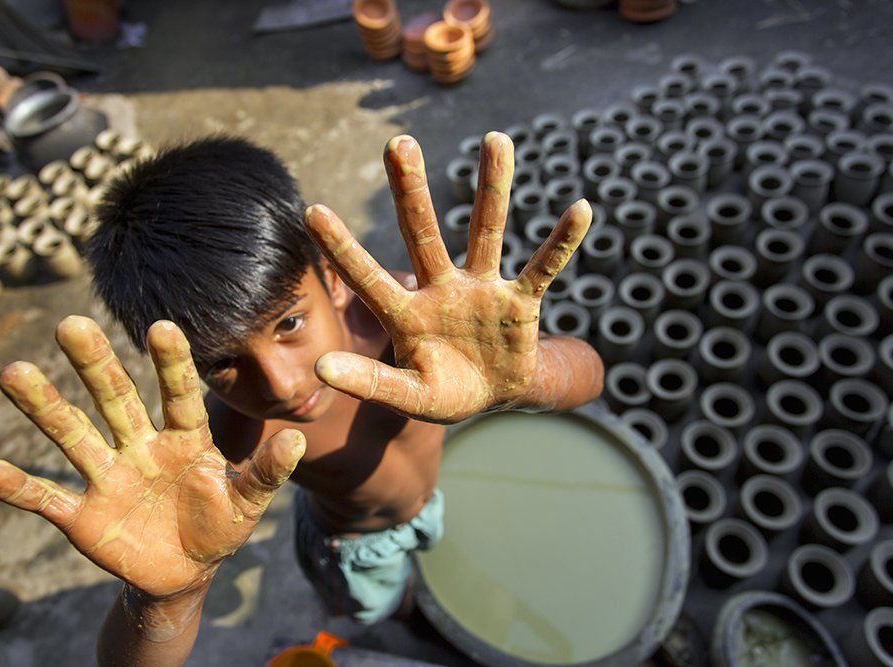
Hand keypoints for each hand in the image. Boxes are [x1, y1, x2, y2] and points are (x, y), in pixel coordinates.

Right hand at [0, 317, 304, 599]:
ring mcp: (109, 478)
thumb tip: (298, 440)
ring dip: (44, 407)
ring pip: (72, 436)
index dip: (171, 363)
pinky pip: (46, 498)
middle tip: (72, 324)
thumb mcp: (247, 502)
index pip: (178, 394)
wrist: (185, 571)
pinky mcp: (84, 517)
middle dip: (96, 365)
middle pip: (115, 399)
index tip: (163, 326)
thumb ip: (266, 473)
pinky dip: (17, 487)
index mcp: (184, 439)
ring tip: (14, 373)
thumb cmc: (219, 525)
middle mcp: (141, 447)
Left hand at [305, 132, 591, 422]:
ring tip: (496, 138)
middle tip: (398, 142)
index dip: (342, 248)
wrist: (493, 394)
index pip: (368, 278)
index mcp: (406, 315)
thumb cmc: (443, 392)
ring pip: (487, 231)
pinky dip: (560, 242)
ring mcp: (482, 290)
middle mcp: (441, 290)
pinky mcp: (519, 301)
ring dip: (492, 187)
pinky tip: (580, 209)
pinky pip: (543, 267)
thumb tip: (320, 367)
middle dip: (410, 191)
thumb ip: (370, 382)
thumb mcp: (407, 395)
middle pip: (423, 234)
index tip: (312, 210)